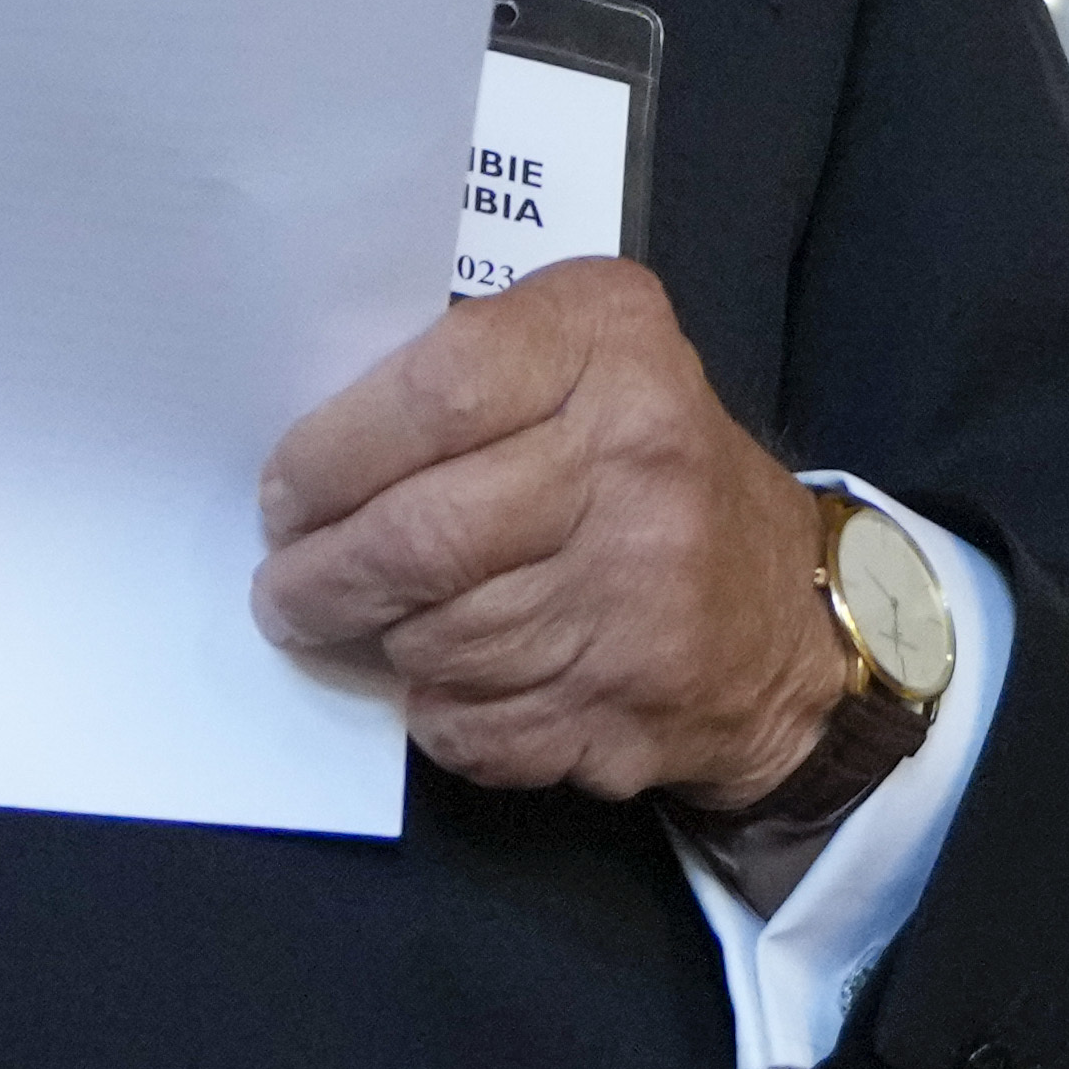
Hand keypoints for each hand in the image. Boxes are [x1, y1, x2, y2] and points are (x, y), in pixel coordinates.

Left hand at [248, 260, 845, 808]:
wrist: (783, 613)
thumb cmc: (643, 464)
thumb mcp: (582, 358)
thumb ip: (465, 369)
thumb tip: (315, 451)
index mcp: (612, 345)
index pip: (436, 395)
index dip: (332, 455)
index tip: (285, 495)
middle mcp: (638, 463)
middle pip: (422, 536)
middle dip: (323, 575)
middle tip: (286, 588)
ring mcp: (639, 596)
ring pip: (439, 639)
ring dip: (376, 641)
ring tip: (359, 625)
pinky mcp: (628, 707)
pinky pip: (475, 723)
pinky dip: (436, 709)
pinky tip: (446, 678)